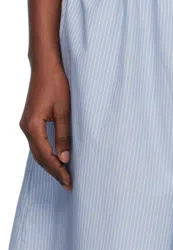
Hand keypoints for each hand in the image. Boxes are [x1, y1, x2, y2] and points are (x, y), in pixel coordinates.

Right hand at [19, 60, 71, 189]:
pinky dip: (46, 153)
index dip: (58, 170)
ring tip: (64, 175)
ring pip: (37, 151)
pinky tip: (56, 158)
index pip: (46, 155)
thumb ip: (63, 135)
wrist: (45, 65)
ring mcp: (26, 124)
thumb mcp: (64, 110)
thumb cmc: (56, 83)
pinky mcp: (30, 120)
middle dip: (53, 171)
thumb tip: (65, 158)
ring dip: (50, 163)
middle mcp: (26, 127)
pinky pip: (37, 142)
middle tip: (68, 184)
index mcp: (32, 126)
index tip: (69, 181)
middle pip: (39, 156)